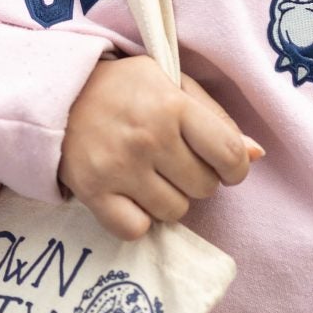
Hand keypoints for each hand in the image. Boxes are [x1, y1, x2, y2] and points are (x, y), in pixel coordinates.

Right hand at [57, 56, 264, 240]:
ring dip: (169, 199)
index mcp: (172, 105)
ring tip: (151, 175)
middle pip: (203, 187)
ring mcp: (119, 167)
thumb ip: (215, 117)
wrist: (58, 93)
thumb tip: (255, 154)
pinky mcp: (93, 192)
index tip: (225, 167)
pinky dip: (139, 219)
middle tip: (175, 161)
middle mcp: (148, 138)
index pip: (227, 154)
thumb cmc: (125, 88)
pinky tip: (131, 195)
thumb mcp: (172, 83)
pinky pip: (137, 229)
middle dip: (197, 178)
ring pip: (175, 212)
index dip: (235, 168)